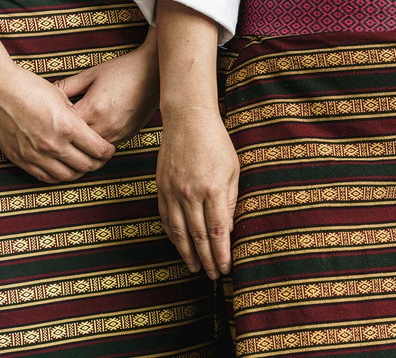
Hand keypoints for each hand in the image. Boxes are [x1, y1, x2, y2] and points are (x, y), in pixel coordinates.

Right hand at [0, 63, 114, 182]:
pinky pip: (45, 177)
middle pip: (86, 165)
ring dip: (80, 172)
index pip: (98, 150)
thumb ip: (76, 117)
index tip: (109, 149)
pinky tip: (63, 168)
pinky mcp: (20, 159)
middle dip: (98, 163)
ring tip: (83, 164)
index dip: (108, 151)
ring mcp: (35, 154)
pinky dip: (59, 176)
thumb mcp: (62, 97)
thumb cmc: (29, 87)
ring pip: (67, 176)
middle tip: (100, 158)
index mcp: (68, 126)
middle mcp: (53, 144)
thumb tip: (86, 129)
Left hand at [55, 33, 159, 142]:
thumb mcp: (91, 74)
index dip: (54, 123)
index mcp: (93, 108)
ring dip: (81, 143)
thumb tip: (48, 95)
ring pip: (90, 149)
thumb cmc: (123, 70)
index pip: (64, 126)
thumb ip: (67, 86)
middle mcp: (105, 125)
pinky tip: (91, 132)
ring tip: (71, 135)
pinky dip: (96, 142)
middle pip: (75, 142)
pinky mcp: (127, 135)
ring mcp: (118, 132)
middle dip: (65, 136)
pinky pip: (105, 145)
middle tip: (55, 131)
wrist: (154, 72)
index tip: (49, 118)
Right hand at [156, 108, 238, 279]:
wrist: (187, 120)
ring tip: (195, 268)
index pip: (218, 231)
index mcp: (212, 189)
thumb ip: (231, 200)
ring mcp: (173, 191)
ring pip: (178, 231)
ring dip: (187, 253)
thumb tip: (228, 229)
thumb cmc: (216, 143)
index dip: (221, 254)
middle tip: (213, 276)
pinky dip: (172, 235)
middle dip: (207, 259)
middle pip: (198, 236)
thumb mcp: (233, 170)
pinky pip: (165, 218)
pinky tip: (179, 245)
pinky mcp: (161, 187)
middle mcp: (190, 194)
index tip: (226, 269)